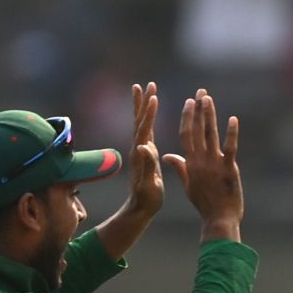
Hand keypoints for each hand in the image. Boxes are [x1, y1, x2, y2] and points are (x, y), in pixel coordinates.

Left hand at [123, 81, 163, 215]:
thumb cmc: (147, 199)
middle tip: (146, 84)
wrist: (140, 208)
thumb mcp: (149, 184)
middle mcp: (138, 148)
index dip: (149, 114)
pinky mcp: (144, 153)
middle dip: (143, 102)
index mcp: (141, 154)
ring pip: (141, 123)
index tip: (154, 97)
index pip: (145, 129)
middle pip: (140, 120)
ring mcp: (140, 150)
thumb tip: (143, 146)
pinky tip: (149, 113)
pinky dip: (147, 118)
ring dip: (143, 106)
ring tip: (144, 89)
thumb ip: (147, 165)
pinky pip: (145, 130)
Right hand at [163, 88, 243, 240]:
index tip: (189, 102)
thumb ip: (180, 167)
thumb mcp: (188, 185)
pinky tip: (233, 119)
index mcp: (190, 163)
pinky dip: (231, 133)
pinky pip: (230, 148)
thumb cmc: (204, 204)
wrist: (218, 220)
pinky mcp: (229, 169)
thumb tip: (168, 155)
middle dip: (198, 109)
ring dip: (209, 115)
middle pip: (197, 129)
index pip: (186, 135)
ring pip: (211, 134)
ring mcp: (215, 164)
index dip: (187, 117)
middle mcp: (201, 160)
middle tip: (201, 92)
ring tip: (209, 98)